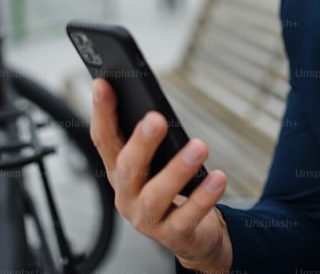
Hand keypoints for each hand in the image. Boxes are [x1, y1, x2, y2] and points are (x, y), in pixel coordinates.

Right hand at [90, 78, 232, 271]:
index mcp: (119, 171)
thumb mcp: (156, 161)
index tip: (103, 83)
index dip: (101, 112)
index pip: (104, 139)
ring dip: (177, 170)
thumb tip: (150, 101)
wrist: (193, 236)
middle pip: (128, 168)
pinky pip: (187, 218)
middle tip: (156, 119)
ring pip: (157, 195)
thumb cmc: (173, 189)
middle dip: (141, 143)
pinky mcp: (174, 236)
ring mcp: (147, 219)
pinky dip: (203, 197)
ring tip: (199, 147)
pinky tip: (217, 178)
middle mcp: (127, 196)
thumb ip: (150, 135)